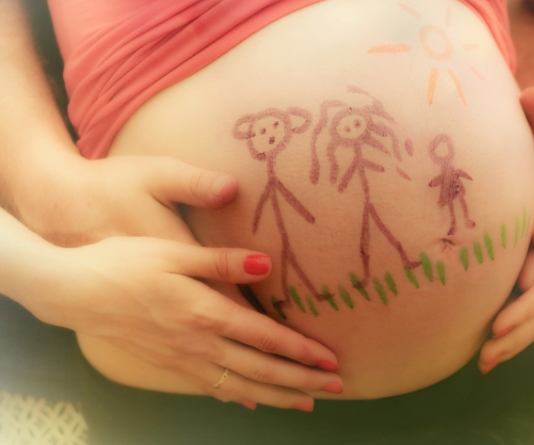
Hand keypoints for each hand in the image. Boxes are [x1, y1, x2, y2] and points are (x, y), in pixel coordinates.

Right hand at [9, 153, 340, 408]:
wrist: (74, 291)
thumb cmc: (124, 262)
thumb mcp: (173, 252)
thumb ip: (221, 261)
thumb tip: (267, 264)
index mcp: (204, 312)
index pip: (264, 337)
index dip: (300, 351)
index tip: (330, 360)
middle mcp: (198, 343)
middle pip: (260, 369)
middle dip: (302, 380)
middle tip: (337, 387)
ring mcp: (183, 359)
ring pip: (240, 386)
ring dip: (277, 395)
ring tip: (308, 402)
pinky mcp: (169, 365)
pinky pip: (212, 388)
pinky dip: (239, 398)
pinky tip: (255, 402)